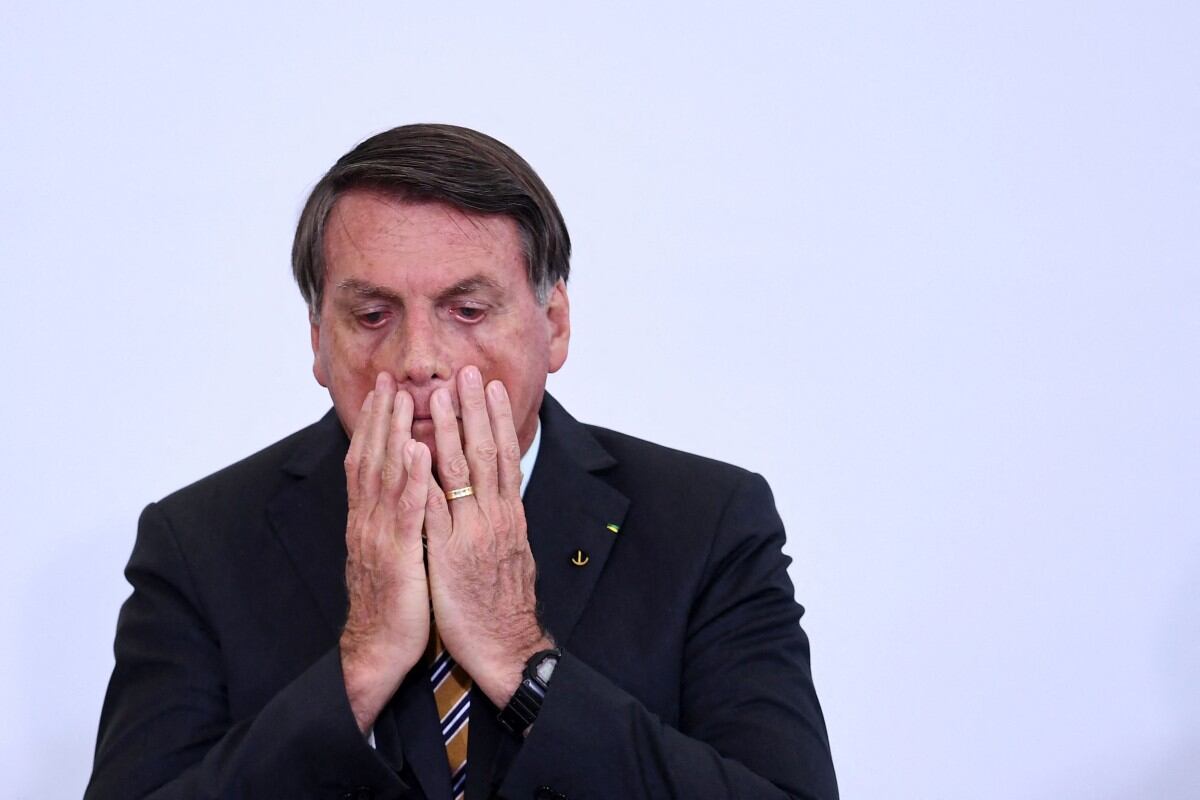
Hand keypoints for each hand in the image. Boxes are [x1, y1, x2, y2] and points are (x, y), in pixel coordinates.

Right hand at [339, 372, 432, 732]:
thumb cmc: (392, 603)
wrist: (378, 650)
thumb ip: (395, 520)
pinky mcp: (397, 556)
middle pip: (371, 459)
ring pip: (384, 476)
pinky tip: (417, 451)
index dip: (375, 425)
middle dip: (381, 417)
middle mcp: (367, 522)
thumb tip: (406, 490)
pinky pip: (404, 511)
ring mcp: (379, 537)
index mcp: (368, 520)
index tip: (386, 390)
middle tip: (391, 378)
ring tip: (403, 398)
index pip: (368, 462)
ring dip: (392, 434)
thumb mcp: (393, 553)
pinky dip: (409, 478)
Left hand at [423, 365, 552, 706]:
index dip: (497, 420)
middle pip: (486, 453)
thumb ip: (503, 522)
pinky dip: (426, 477)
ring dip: (451, 429)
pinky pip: (435, 509)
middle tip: (467, 372)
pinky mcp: (450, 554)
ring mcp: (472, 533)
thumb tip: (500, 497)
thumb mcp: (512, 554)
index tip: (490, 387)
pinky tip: (416, 451)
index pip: (505, 456)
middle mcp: (495, 517)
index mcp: (509, 516)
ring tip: (442, 395)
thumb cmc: (504, 604)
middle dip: (475, 410)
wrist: (507, 647)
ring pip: (461, 472)